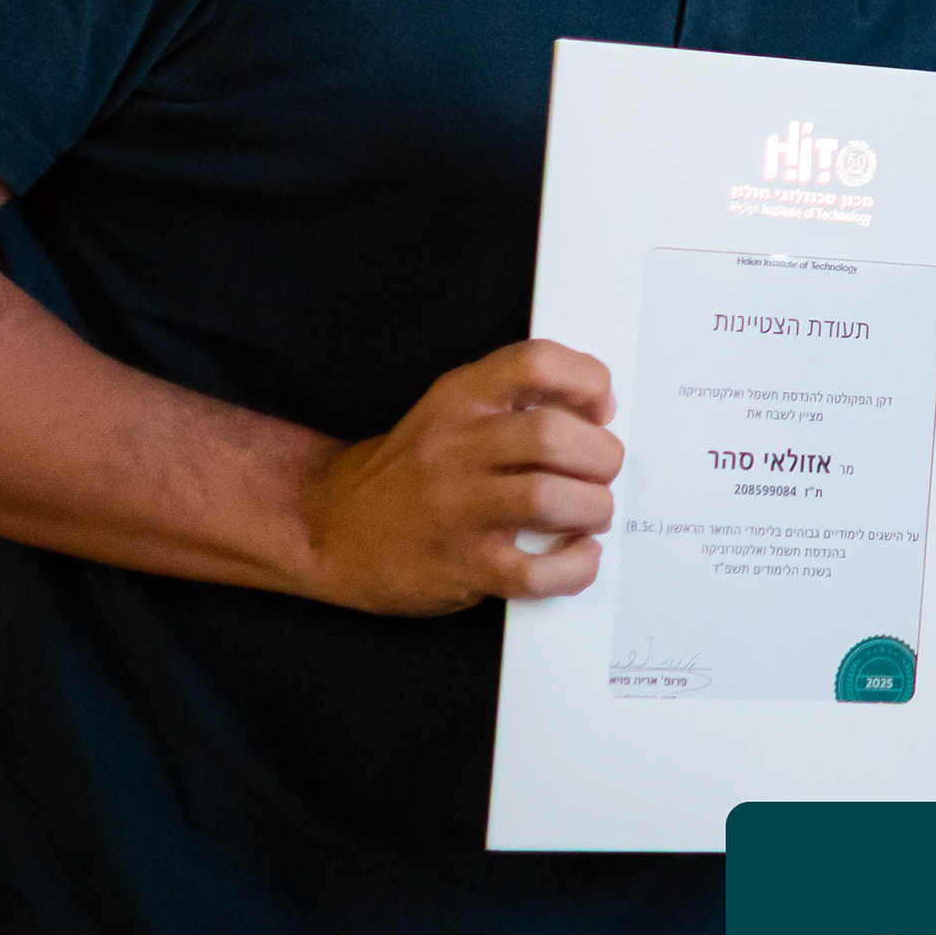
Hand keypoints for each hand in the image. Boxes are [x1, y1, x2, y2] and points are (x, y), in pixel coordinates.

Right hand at [296, 339, 622, 614]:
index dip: (586, 381)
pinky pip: (533, 572)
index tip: (600, 409)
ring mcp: (455, 508)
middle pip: (553, 435)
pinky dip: (575, 567)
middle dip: (602, 455)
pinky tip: (579, 556)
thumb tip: (599, 413)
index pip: (535, 362)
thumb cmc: (413, 469)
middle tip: (602, 471)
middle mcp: (455, 447)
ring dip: (594, 507)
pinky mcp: (461, 566)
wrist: (333, 528)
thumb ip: (515, 401)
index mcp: (460, 398)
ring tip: (592, 512)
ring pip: (548, 498)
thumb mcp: (452, 412)